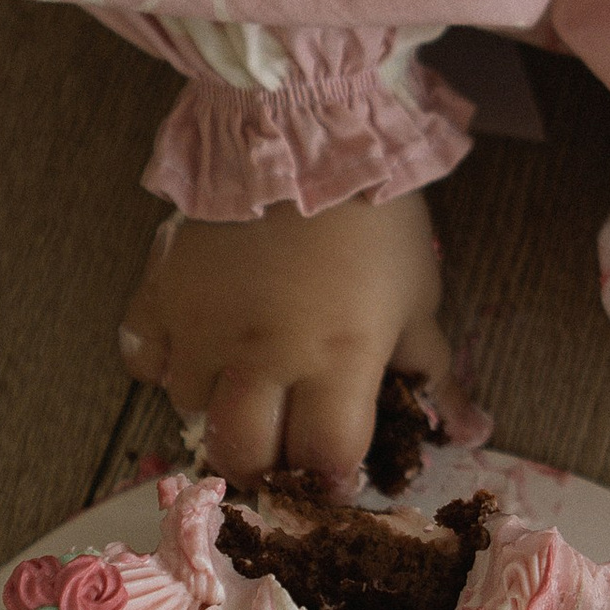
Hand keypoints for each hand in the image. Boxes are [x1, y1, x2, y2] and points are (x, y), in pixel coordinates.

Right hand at [118, 194, 452, 484]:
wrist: (304, 133)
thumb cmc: (374, 217)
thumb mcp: (417, 294)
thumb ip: (431, 370)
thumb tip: (468, 429)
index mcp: (338, 360)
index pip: (325, 458)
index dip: (332, 476)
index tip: (335, 468)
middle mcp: (264, 355)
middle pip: (245, 452)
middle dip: (265, 464)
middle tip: (278, 444)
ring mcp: (204, 325)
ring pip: (189, 408)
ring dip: (216, 405)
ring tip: (240, 377)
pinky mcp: (160, 290)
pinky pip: (140, 356)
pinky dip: (161, 362)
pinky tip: (191, 345)